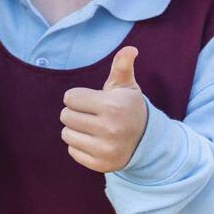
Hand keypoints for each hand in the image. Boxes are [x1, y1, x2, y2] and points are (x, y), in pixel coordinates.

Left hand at [60, 46, 147, 172]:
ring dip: (75, 129)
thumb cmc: (128, 107)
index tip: (93, 101)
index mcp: (112, 107)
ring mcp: (106, 149)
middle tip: (93, 115)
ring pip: (66, 134)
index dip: (78, 97)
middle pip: (65, 116)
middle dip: (76, 112)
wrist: (147, 141)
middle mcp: (110, 129)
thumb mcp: (126, 87)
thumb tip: (130, 49)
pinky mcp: (101, 165)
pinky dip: (80, 146)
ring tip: (93, 128)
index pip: (69, 98)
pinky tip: (96, 142)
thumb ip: (122, 66)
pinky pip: (72, 151)